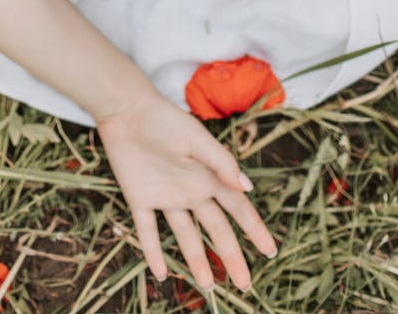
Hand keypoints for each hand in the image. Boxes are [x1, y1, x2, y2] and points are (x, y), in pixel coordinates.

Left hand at [96, 92, 276, 291]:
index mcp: (208, 176)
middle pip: (215, 228)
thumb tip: (248, 188)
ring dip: (196, 260)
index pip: (237, 207)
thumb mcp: (197, 138)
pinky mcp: (140, 198)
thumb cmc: (165, 119)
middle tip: (244, 284)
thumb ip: (220, 162)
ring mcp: (165, 197)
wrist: (127, 111)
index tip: (270, 251)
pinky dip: (153, 252)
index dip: (254, 229)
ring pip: (185, 235)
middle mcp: (190, 191)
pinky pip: (148, 231)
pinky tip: (160, 274)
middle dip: (231, 255)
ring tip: (208, 286)